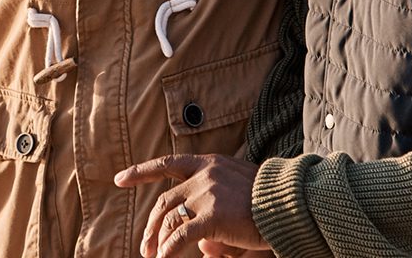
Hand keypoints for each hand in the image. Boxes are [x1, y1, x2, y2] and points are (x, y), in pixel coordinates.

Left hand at [115, 154, 266, 257]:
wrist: (292, 202)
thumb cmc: (269, 202)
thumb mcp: (237, 192)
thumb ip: (212, 207)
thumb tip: (197, 245)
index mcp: (208, 163)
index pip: (168, 164)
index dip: (141, 172)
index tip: (119, 179)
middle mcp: (204, 174)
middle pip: (165, 201)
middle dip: (150, 225)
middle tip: (144, 246)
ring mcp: (207, 193)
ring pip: (170, 220)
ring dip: (158, 241)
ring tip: (153, 256)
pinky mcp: (213, 216)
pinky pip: (181, 236)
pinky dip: (169, 250)